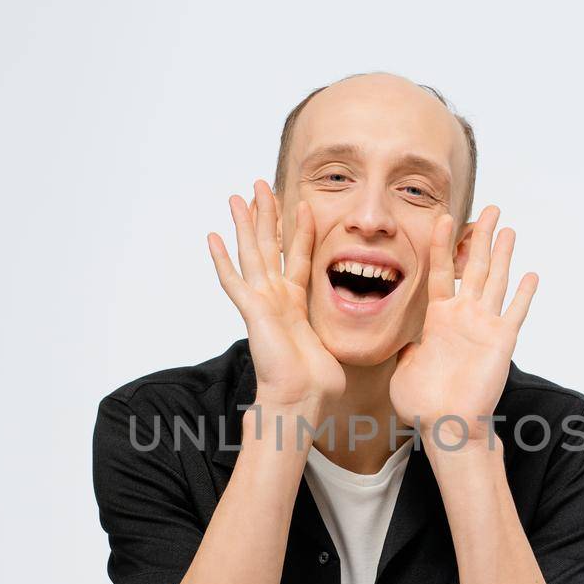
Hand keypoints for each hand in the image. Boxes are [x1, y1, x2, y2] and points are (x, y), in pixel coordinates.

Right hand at [208, 180, 344, 418]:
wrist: (301, 398)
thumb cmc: (317, 382)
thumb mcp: (336, 345)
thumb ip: (343, 332)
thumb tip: (371, 335)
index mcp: (294, 304)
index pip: (296, 257)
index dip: (300, 230)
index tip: (301, 204)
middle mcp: (275, 298)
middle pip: (269, 246)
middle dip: (266, 214)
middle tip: (260, 185)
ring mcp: (261, 303)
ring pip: (251, 254)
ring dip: (245, 224)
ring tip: (237, 196)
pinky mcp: (253, 311)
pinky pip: (234, 280)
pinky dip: (222, 258)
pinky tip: (213, 236)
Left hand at [389, 205, 536, 445]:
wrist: (446, 426)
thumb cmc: (423, 404)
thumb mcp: (402, 368)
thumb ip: (405, 345)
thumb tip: (403, 338)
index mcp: (438, 319)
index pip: (441, 271)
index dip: (442, 244)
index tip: (443, 217)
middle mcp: (463, 317)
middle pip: (473, 266)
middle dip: (480, 235)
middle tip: (488, 208)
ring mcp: (484, 327)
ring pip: (495, 281)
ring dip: (503, 254)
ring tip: (508, 227)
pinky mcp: (501, 341)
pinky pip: (514, 312)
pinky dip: (524, 293)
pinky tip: (531, 274)